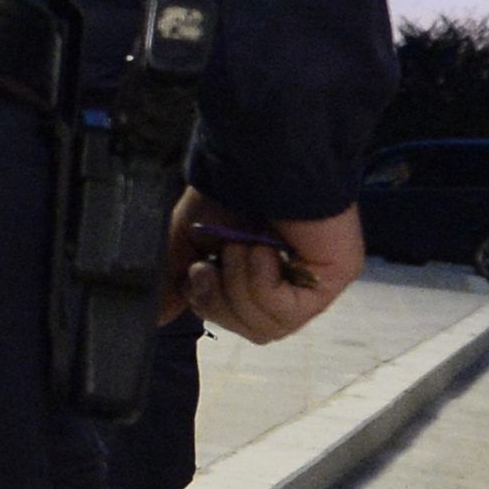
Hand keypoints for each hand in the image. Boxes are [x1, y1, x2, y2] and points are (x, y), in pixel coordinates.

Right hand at [166, 190, 361, 344]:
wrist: (261, 158)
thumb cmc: (230, 188)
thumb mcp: (189, 236)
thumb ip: (174, 279)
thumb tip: (157, 316)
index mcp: (260, 275)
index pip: (235, 319)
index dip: (210, 304)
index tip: (197, 270)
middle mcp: (290, 283)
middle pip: (251, 331)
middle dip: (222, 301)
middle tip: (213, 264)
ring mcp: (313, 284)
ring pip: (267, 328)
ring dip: (242, 287)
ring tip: (244, 246)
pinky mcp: (331, 280)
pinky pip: (287, 313)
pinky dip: (264, 284)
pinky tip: (266, 250)